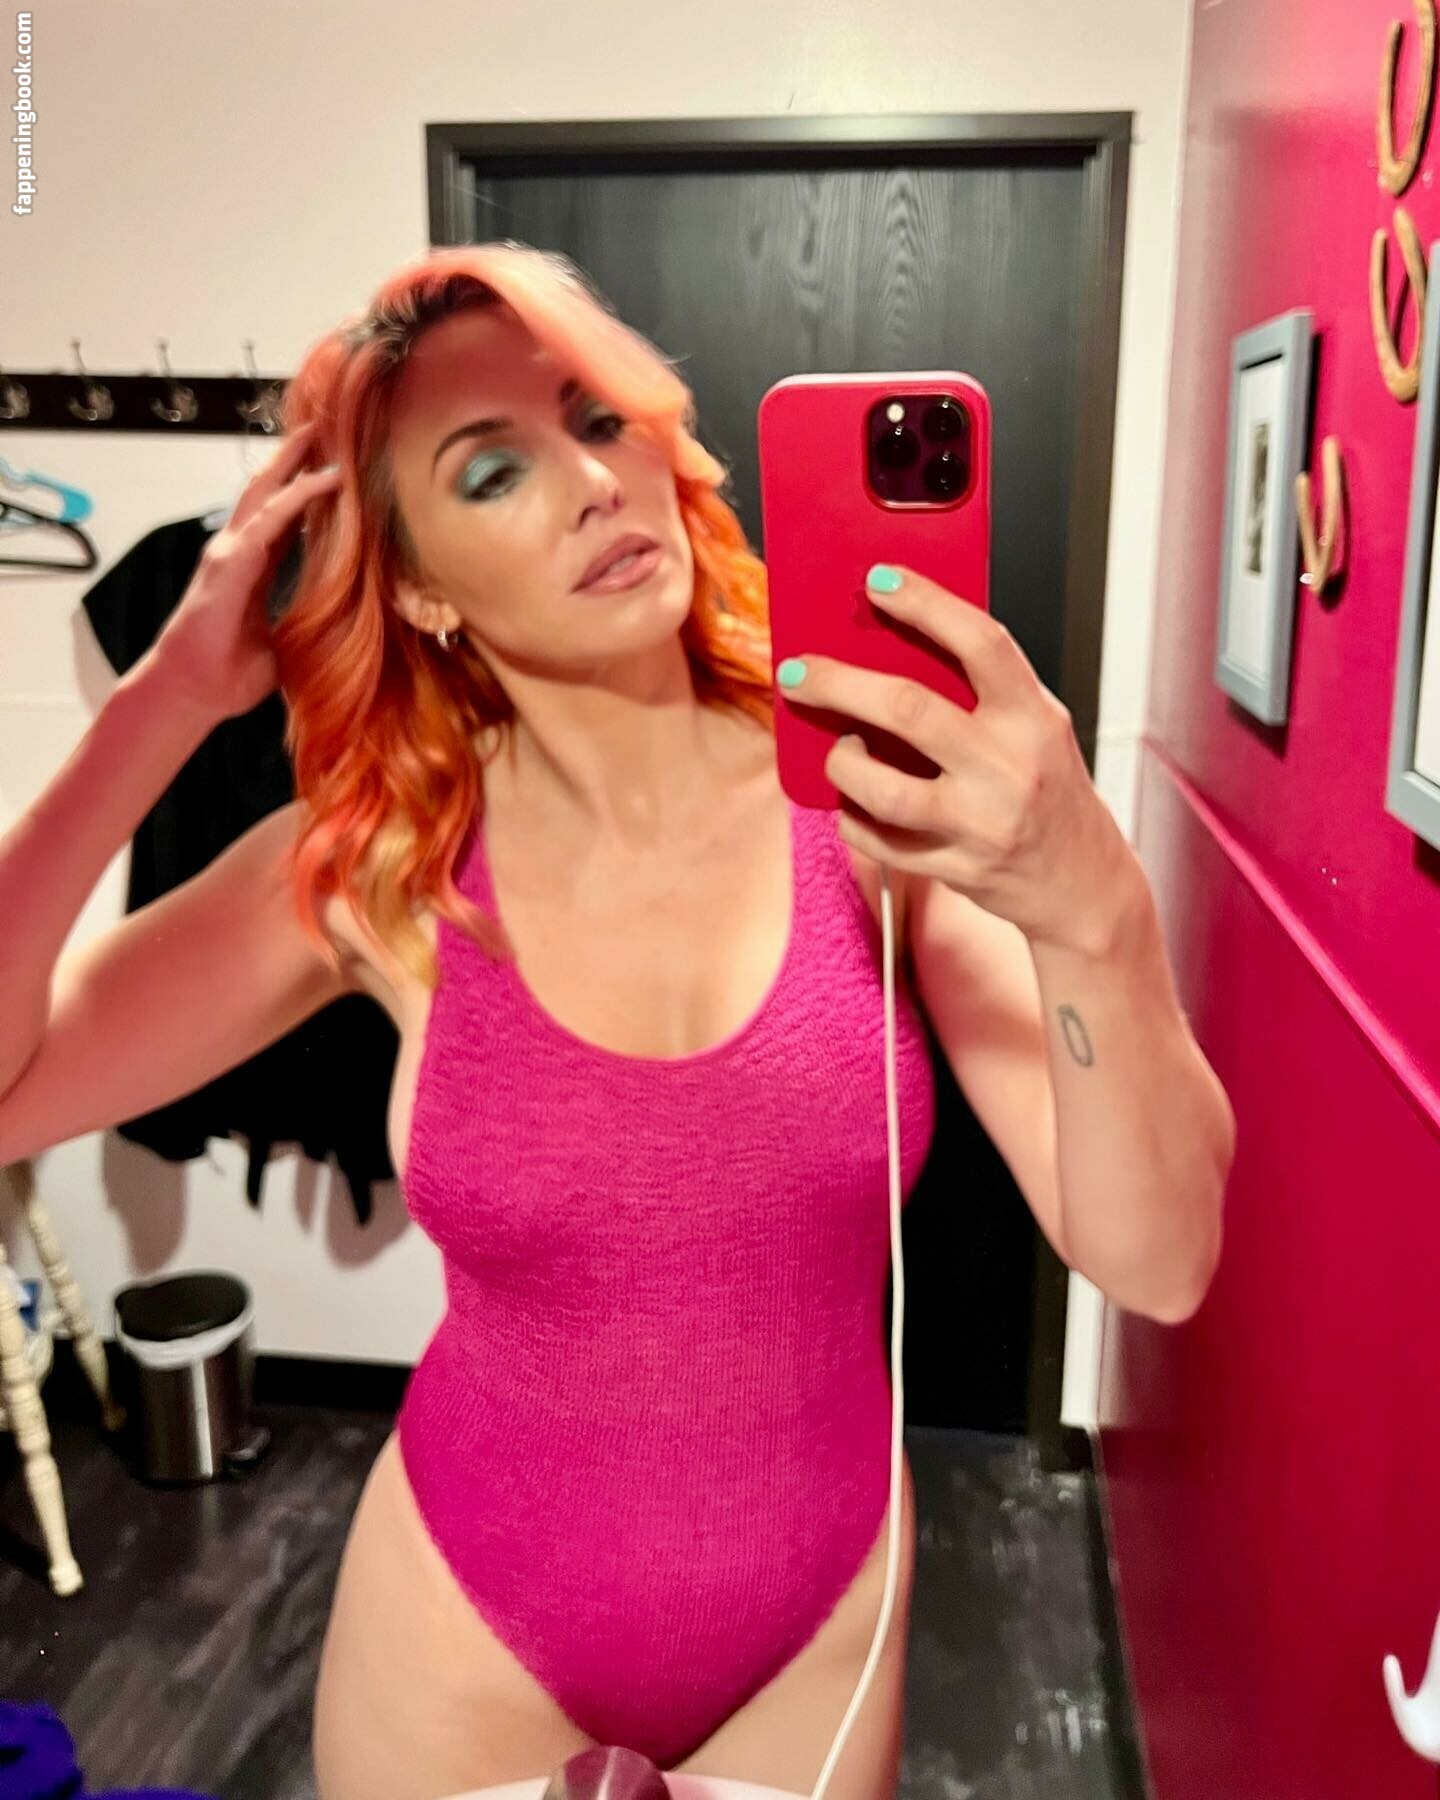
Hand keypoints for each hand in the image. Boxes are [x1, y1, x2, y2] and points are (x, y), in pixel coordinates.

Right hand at [150, 419, 341, 720]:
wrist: (192, 693)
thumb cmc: (228, 677)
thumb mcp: (281, 645)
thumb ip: (302, 626)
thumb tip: (341, 634)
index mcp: (252, 570)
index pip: (281, 519)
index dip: (303, 492)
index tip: (332, 469)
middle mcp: (238, 553)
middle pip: (267, 493)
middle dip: (292, 460)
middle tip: (320, 428)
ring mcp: (230, 555)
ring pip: (264, 495)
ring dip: (292, 463)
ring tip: (318, 434)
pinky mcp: (230, 566)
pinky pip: (269, 522)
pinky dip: (298, 498)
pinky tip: (325, 481)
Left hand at [776, 562, 1136, 952]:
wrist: (1084, 883)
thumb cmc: (1048, 789)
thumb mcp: (1037, 727)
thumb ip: (984, 691)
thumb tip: (891, 645)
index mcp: (1033, 717)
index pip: (981, 643)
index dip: (927, 604)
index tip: (878, 580)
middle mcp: (1009, 767)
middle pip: (909, 710)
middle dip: (838, 684)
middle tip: (796, 670)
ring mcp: (981, 823)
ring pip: (883, 788)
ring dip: (841, 763)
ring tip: (838, 747)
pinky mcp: (957, 868)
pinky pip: (880, 841)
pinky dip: (852, 818)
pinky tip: (851, 801)